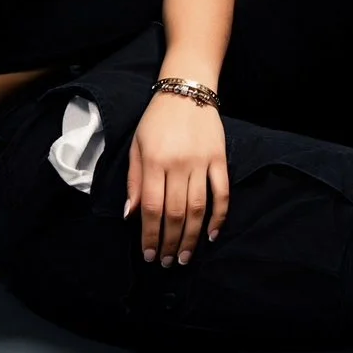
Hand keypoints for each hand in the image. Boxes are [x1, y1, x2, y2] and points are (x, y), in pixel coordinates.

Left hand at [126, 94, 228, 266]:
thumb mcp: (137, 145)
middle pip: (175, 213)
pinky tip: (212, 234)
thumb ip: (134, 181)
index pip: (152, 207)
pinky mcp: (219, 158)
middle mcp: (178, 164)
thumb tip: (130, 215)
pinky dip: (219, 216)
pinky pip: (222, 192)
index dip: (150, 235)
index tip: (149, 254)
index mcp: (154, 161)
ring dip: (191, 237)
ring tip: (184, 257)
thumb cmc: (156, 120)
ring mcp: (201, 162)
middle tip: (166, 262)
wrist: (187, 90)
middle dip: (169, 242)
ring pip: (198, 208)